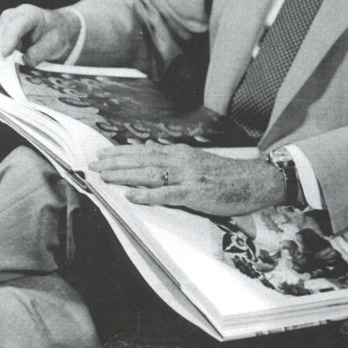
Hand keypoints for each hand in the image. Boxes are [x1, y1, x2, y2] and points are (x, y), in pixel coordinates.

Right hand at [0, 4, 80, 65]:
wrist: (53, 29)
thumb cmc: (55, 34)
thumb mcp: (56, 43)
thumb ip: (41, 52)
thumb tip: (25, 61)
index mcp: (29, 14)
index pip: (15, 25)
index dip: (9, 39)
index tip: (5, 55)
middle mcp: (10, 16)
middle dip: (0, 53)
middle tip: (10, 70)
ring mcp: (0, 25)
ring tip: (12, 67)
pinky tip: (8, 64)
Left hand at [89, 143, 285, 216]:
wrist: (254, 180)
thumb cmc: (227, 176)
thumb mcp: (198, 163)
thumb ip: (175, 162)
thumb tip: (150, 156)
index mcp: (181, 154)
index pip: (145, 150)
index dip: (121, 153)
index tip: (101, 154)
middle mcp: (182, 160)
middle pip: (142, 159)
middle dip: (115, 162)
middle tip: (92, 164)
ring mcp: (188, 176)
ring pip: (150, 173)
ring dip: (124, 175)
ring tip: (104, 176)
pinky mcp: (195, 193)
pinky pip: (167, 194)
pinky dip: (147, 195)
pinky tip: (131, 196)